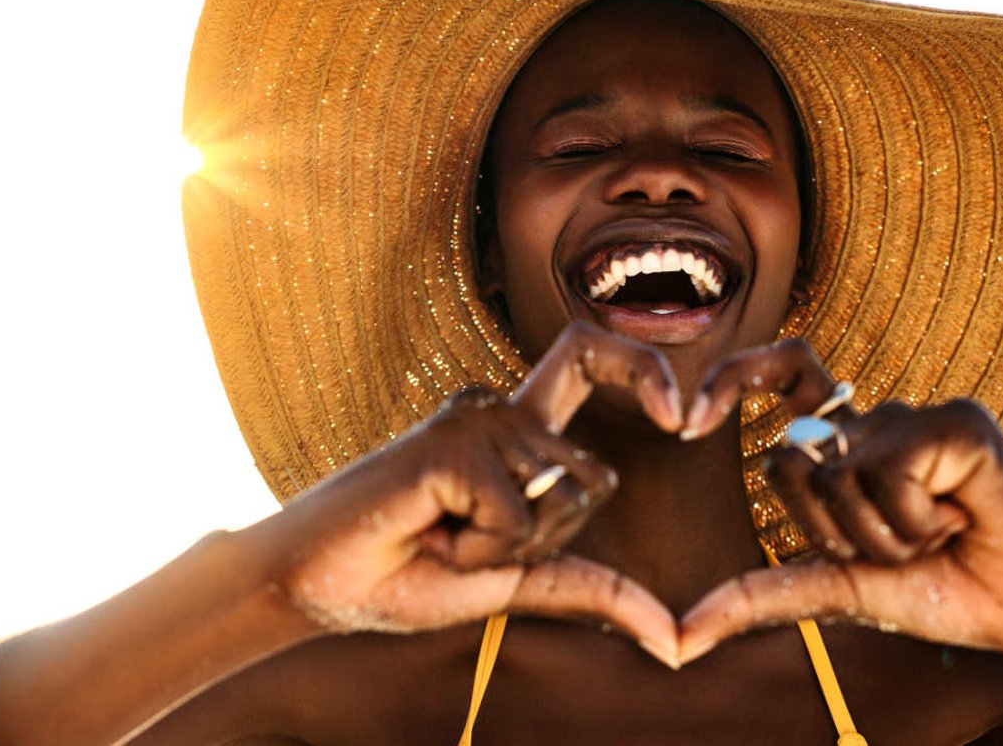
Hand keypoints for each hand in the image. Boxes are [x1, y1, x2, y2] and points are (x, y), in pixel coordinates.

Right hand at [240, 321, 687, 664]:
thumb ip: (593, 591)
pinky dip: (480, 547)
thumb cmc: (408, 575)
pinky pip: (515, 516)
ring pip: (558, 499)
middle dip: (552, 537)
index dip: (646, 368)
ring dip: (505, 547)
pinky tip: (426, 530)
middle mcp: (500, 411)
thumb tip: (674, 641)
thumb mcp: (517, 582)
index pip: (593, 360)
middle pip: (595, 475)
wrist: (319, 586)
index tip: (683, 416)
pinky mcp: (451, 442)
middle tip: (472, 543)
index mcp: (517, 430)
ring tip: (440, 535)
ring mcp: (474, 418)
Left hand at [674, 338, 1002, 664]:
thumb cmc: (942, 593)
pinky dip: (917, 521)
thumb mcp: (837, 590)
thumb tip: (677, 639)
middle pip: (791, 459)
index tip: (687, 421)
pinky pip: (891, 472)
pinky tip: (964, 520)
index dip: (734, 377)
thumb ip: (760, 597)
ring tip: (939, 536)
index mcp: (850, 446)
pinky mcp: (958, 420)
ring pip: (840, 474)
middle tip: (901, 548)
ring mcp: (918, 414)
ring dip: (884, 536)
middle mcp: (879, 420)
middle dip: (833, 534)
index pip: (783, 376)